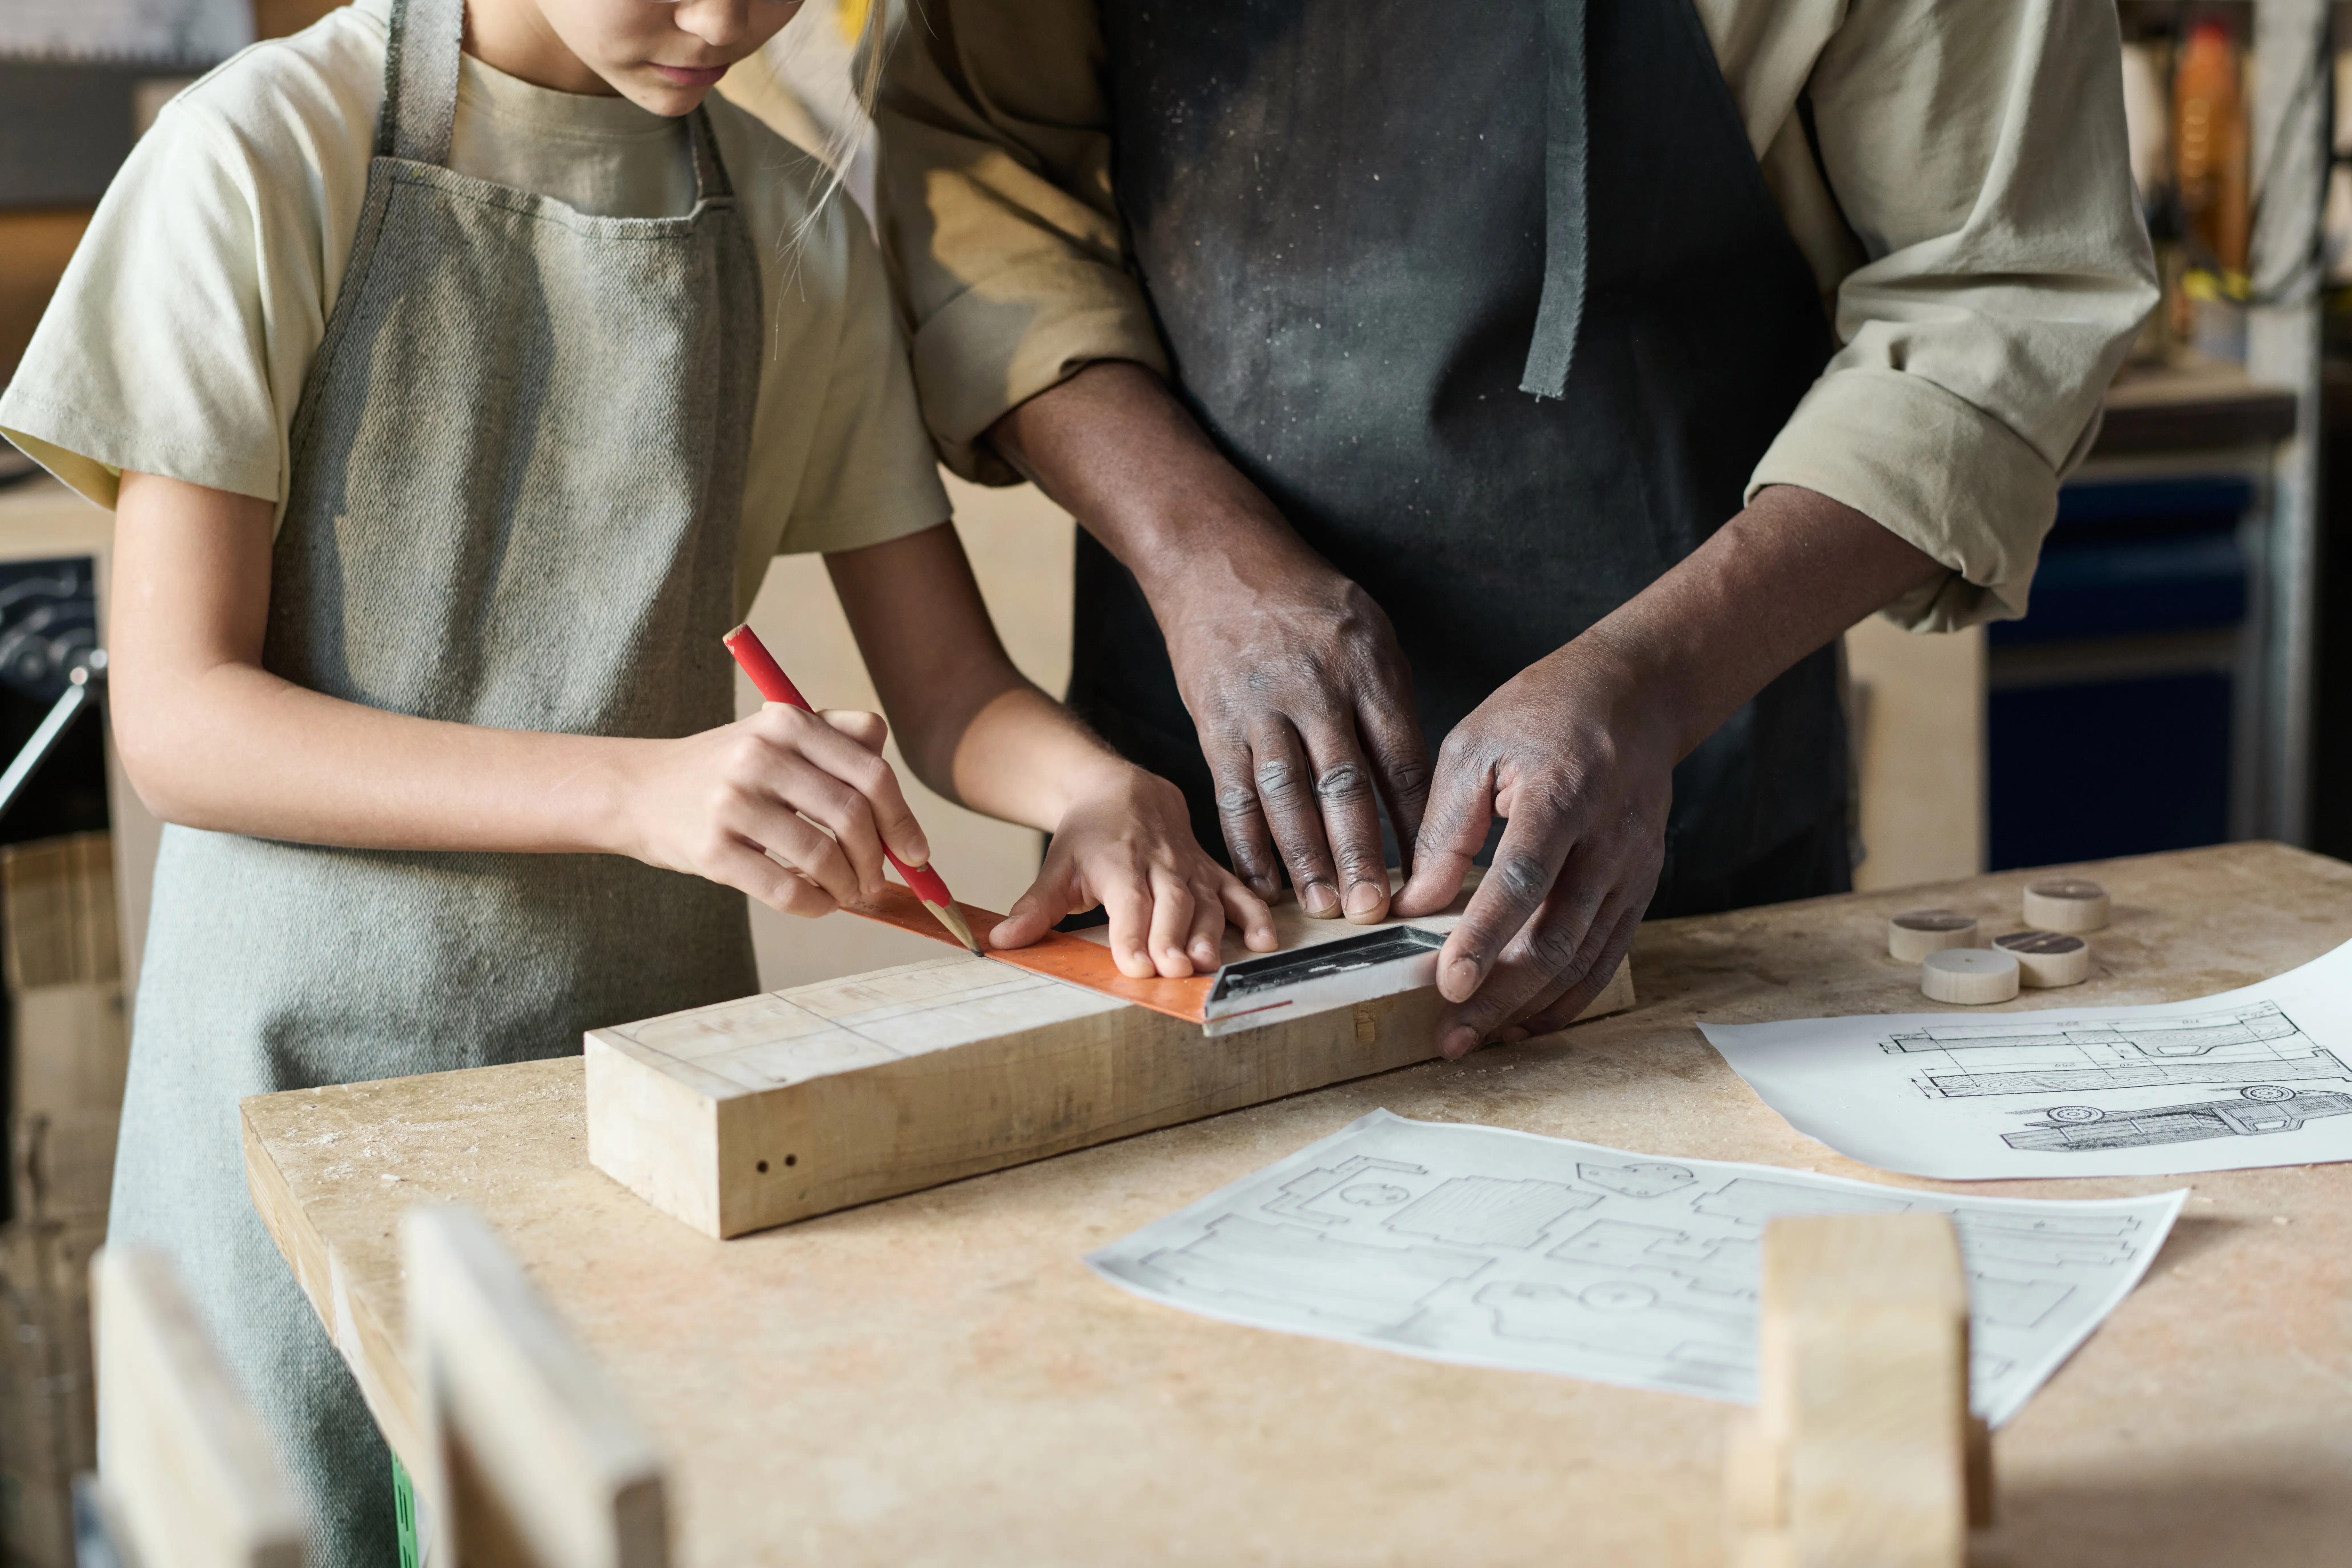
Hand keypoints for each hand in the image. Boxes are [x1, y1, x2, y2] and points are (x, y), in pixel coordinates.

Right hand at [617, 704, 933, 916]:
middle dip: (878, 859)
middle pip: (853, 816)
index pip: (871, 774)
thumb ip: (842, 739)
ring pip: (822, 858)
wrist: (640, 790)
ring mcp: (732, 803)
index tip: (917, 853)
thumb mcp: (779, 733)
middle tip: (880, 879)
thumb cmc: (728, 766)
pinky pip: (785, 890)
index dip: (903, 820)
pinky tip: (820, 903)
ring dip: (849, 886)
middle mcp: (760, 755)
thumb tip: (898, 802)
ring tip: (849, 892)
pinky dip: (815, 905)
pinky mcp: (712, 851)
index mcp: (787, 721)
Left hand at [988, 764, 1276, 977]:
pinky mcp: (1213, 870)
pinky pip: (1239, 891)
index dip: (1132, 934)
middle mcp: (1160, 864)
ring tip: (1209, 963)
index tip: (1135, 966)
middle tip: (1174, 970)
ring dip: (1211, 933)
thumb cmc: (1088, 837)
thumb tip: (1000, 941)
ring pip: (1207, 901)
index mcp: (1119, 863)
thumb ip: (1034, 908)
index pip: (1128, 901)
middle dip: (1173, 936)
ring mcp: (1191, 868)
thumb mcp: (1056, 868)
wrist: (1123, 789)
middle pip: (1171, 903)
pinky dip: (1255, 916)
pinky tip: (1265, 942)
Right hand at [1154, 552, 1428, 924]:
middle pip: (1342, 784)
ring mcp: (1259, 707)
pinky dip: (1248, 842)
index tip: (1430, 869)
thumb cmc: (1307, 602)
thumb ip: (1391, 703)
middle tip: (1375, 909)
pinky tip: (1265, 880)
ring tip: (1324, 906)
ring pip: (1285, 797)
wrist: (1218, 561)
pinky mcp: (1215, 722)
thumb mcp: (1370, 631)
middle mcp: (1312, 688)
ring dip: (1304, 858)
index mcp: (1364, 666)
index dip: (1415, 820)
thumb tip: (1414, 789)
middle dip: (1360, 853)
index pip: (1398, 757)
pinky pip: (1234, 792)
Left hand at [1392, 640, 1670, 1058]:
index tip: (1448, 985)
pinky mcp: (1641, 886)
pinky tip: (1528, 1016)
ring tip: (1481, 1038)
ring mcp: (1632, 870)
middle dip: (1501, 997)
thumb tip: (1412, 905)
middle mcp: (1608, 842)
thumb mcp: (1474, 748)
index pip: (1521, 881)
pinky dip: (1568, 994)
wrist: (1636, 695)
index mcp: (1561, 797)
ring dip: (1532, 1007)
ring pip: (1585, 960)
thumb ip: (1444, 829)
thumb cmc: (1544, 713)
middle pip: (1557, 939)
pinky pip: (1607, 955)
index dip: (1484, 938)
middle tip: (1452, 1037)